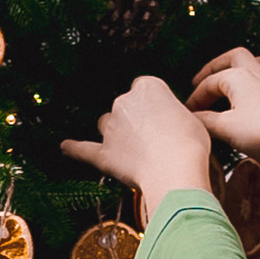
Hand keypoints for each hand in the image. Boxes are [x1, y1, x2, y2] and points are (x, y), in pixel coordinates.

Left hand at [60, 75, 214, 218]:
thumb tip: (169, 121)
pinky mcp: (104, 154)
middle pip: (125, 106)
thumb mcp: (193, 119)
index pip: (146, 89)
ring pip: (108, 125)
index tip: (164, 118)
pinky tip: (66, 147)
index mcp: (148, 87)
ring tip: (137, 151)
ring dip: (118, 134)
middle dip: (137, 120)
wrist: (176, 172)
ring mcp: (111, 127)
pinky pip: (84, 149)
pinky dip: (75, 149)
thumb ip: (174, 114)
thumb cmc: (190, 146)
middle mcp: (124, 101)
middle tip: (157, 140)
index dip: (155, 105)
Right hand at [188, 44, 259, 169]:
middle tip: (207, 76)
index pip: (209, 83)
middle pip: (237, 56)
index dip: (196, 97)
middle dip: (219, 64)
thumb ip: (205, 121)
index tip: (189, 112)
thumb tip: (193, 118)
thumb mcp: (225, 128)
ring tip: (254, 66)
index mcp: (239, 77)